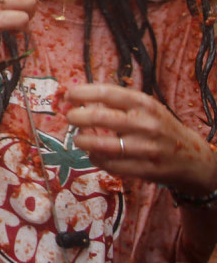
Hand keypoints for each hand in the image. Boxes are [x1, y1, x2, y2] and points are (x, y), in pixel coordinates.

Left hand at [66, 83, 216, 193]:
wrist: (192, 157)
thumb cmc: (159, 127)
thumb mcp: (145, 108)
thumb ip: (116, 103)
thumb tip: (78, 97)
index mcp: (144, 104)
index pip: (107, 93)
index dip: (83, 93)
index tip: (69, 95)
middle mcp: (145, 124)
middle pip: (99, 117)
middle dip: (76, 117)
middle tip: (70, 117)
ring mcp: (146, 148)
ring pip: (101, 145)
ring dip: (82, 141)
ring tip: (79, 138)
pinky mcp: (145, 169)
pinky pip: (109, 165)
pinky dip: (96, 159)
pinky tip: (95, 154)